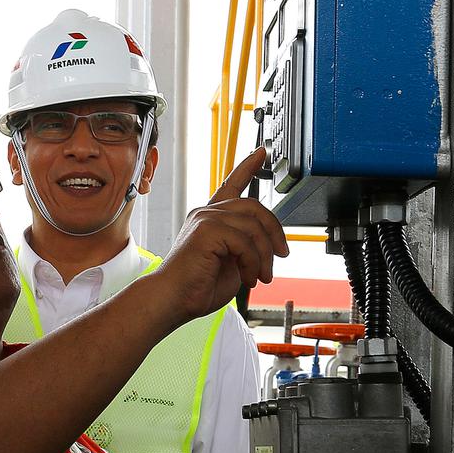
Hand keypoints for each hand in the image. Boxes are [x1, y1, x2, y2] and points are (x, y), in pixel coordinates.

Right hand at [154, 147, 288, 322]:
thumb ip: (248, 247)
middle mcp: (207, 213)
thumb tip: (270, 246)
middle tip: (279, 258)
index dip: (248, 166)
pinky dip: (252, 263)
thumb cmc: (198, 286)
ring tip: (260, 277)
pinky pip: (245, 242)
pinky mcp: (206, 230)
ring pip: (254, 227)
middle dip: (275, 234)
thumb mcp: (233, 263)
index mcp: (212, 219)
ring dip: (264, 256)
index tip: (262, 152)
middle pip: (255, 207)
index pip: (232, 183)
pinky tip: (247, 277)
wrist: (174, 300)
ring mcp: (205, 218)